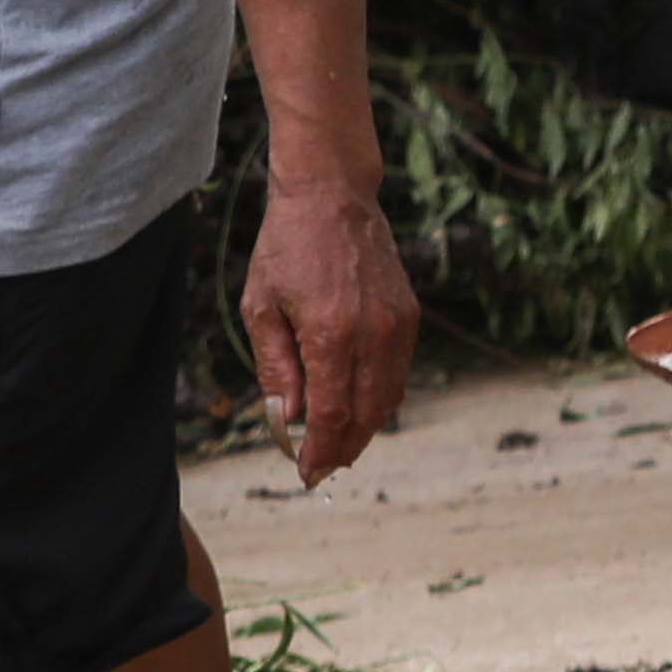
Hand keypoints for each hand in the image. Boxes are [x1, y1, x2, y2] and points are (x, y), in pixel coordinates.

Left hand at [240, 180, 415, 484]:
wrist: (332, 198)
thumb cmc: (286, 250)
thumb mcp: (262, 308)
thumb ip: (277, 369)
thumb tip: (288, 419)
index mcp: (331, 334)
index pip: (330, 413)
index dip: (319, 449)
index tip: (306, 473)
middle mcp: (373, 334)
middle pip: (365, 414)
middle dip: (343, 448)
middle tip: (321, 468)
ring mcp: (398, 325)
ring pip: (388, 398)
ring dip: (365, 429)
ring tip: (337, 447)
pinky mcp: (409, 316)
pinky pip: (398, 373)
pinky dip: (380, 399)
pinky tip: (358, 409)